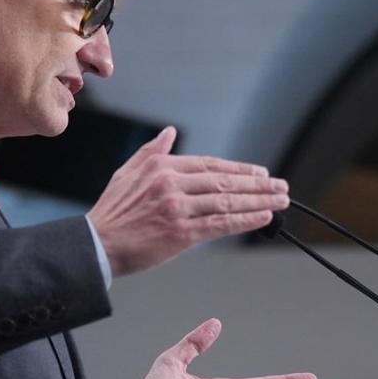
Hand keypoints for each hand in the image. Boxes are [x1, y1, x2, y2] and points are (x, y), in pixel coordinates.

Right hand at [87, 127, 287, 277]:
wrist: (96, 245)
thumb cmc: (112, 212)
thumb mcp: (127, 172)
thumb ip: (152, 151)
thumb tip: (169, 132)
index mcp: (162, 166)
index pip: (211, 165)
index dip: (239, 169)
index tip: (261, 173)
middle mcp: (172, 183)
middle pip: (225, 181)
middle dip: (257, 185)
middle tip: (280, 187)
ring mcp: (178, 208)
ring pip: (227, 202)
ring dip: (259, 202)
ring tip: (280, 201)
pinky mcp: (181, 233)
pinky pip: (221, 224)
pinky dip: (244, 220)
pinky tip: (263, 218)